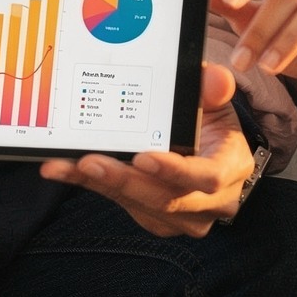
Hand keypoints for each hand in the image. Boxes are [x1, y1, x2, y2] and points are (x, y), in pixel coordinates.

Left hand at [38, 63, 255, 237]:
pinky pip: (120, 203)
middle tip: (88, 160)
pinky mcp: (153, 218)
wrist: (211, 151)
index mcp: (230, 169)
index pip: (206, 178)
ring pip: (137, 205)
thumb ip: (213, 89)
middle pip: (165, 199)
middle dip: (124, 180)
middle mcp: (210, 202)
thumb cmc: (212, 123)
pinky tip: (65, 169)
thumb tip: (216, 78)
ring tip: (67, 164)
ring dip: (100, 184)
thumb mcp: (216, 100)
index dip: (174, 171)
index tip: (143, 156)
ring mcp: (181, 217)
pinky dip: (92, 185)